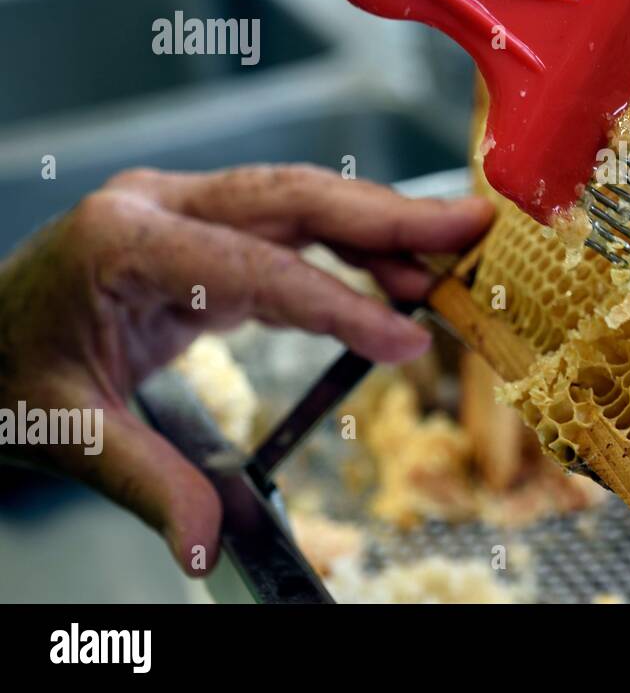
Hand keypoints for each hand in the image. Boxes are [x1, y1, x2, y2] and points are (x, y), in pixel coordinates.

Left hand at [0, 164, 492, 574]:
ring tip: (451, 249)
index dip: (342, 305)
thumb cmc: (6, 379)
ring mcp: (179, 208)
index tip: (408, 338)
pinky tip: (392, 277)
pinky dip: (346, 251)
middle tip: (470, 225)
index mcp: (123, 242)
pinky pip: (286, 230)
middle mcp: (157, 206)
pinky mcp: (200, 229)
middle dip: (390, 215)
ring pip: (300, 201)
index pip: (258, 268)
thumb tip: (208, 545)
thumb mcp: (67, 433)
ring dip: (380, 225)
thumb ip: (151, 482)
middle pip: (294, 197)